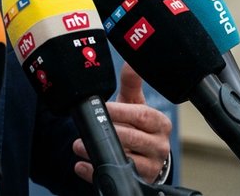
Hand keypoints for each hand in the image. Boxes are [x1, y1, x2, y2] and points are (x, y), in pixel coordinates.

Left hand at [73, 64, 171, 183]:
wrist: (146, 154)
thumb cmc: (138, 124)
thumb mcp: (135, 104)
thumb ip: (131, 83)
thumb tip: (131, 59)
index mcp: (159, 123)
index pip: (142, 115)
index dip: (122, 111)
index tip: (103, 108)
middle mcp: (160, 145)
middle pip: (133, 138)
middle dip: (106, 134)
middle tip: (83, 132)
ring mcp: (152, 165)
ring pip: (126, 160)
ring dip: (98, 154)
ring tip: (79, 147)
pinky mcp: (141, 180)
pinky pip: (118, 176)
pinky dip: (97, 172)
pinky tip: (83, 166)